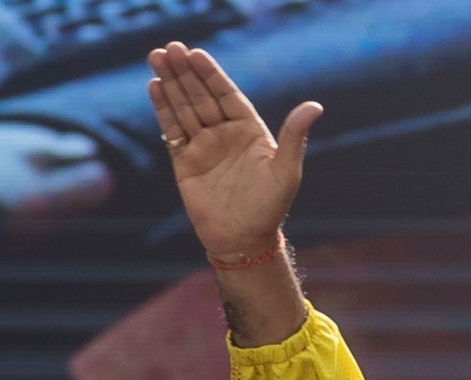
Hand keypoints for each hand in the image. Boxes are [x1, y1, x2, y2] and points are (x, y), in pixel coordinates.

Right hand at [146, 42, 321, 258]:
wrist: (243, 239)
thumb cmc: (270, 207)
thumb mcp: (286, 171)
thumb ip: (294, 136)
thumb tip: (315, 106)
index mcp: (250, 132)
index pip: (228, 95)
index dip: (212, 75)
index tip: (197, 54)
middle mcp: (226, 134)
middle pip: (202, 96)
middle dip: (186, 72)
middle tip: (169, 48)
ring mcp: (203, 146)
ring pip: (184, 108)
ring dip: (171, 83)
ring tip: (156, 57)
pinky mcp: (184, 160)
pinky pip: (172, 129)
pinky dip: (163, 108)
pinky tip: (155, 87)